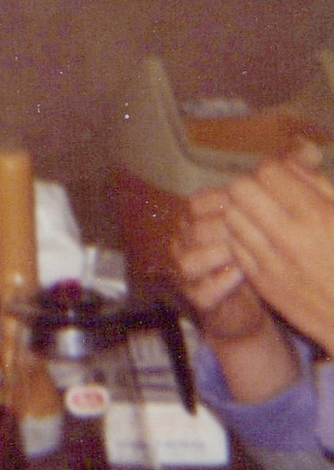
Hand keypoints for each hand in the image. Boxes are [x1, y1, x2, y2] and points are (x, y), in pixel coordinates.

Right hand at [172, 186, 272, 345]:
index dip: (225, 204)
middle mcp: (181, 243)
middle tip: (256, 233)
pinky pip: (203, 291)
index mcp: (190, 220)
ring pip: (189, 261)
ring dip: (221, 257)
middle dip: (227, 230)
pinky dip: (224, 283)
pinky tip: (244, 276)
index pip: (195, 204)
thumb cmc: (250, 258)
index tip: (255, 209)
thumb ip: (258, 202)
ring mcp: (184, 273)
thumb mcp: (252, 226)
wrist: (245, 304)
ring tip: (248, 255)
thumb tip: (288, 164)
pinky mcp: (195, 299)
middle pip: (194, 230)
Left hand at [219, 146, 333, 356]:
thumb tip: (289, 163)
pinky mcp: (265, 285)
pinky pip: (235, 246)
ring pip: (232, 216)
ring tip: (265, 220)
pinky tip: (265, 243)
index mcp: (320, 217)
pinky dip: (245, 239)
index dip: (275, 170)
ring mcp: (274, 264)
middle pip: (241, 189)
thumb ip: (321, 186)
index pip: (268, 172)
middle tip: (269, 196)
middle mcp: (292, 239)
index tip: (284, 179)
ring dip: (245, 212)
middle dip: (253, 187)